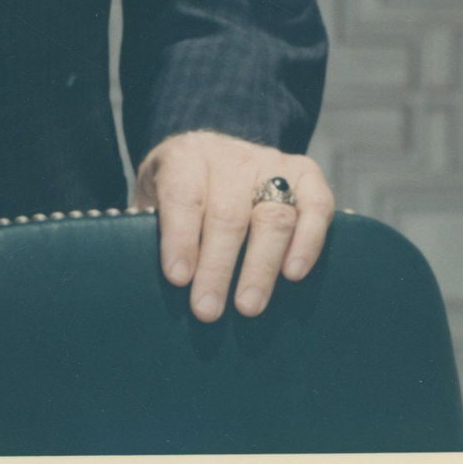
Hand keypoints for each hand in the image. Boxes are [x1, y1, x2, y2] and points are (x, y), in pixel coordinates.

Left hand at [133, 130, 333, 323]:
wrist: (214, 153)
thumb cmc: (180, 192)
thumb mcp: (153, 197)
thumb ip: (149, 227)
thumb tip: (146, 277)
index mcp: (185, 156)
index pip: (184, 194)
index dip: (181, 237)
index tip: (177, 278)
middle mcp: (230, 156)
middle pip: (227, 213)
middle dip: (217, 266)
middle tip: (207, 310)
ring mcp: (271, 162)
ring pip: (271, 215)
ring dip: (260, 266)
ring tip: (248, 307)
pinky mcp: (306, 173)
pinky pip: (316, 205)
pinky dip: (308, 240)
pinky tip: (293, 274)